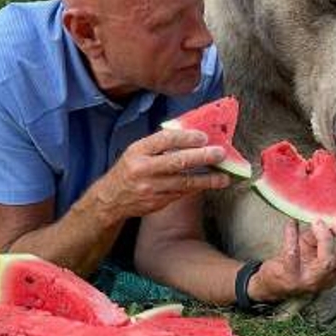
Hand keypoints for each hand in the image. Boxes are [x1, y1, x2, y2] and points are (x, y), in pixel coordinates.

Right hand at [91, 128, 229, 220]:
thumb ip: (159, 144)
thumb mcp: (137, 152)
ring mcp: (151, 188)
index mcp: (137, 151)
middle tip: (220, 153)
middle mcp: (143, 169)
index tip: (204, 136)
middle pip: (177, 161)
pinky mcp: (157, 202)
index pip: (164, 140)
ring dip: (207, 179)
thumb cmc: (129, 170)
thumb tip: (191, 133)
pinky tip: (210, 184)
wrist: (110, 199)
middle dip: (202, 157)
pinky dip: (197, 188)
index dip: (186, 137)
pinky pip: (182, 193)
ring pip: (184, 182)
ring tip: (224, 177)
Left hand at [251, 219, 335, 300]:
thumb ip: (334, 234)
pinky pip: (293, 255)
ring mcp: (310, 280)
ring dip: (325, 239)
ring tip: (317, 222)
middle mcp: (328, 278)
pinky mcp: (290, 277)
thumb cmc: (300, 261)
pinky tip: (290, 224)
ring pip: (327, 262)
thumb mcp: (319, 247)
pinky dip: (292, 236)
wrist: (272, 283)